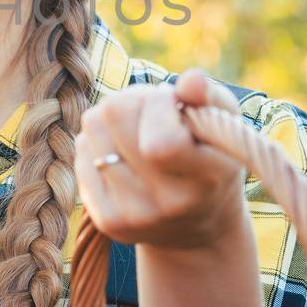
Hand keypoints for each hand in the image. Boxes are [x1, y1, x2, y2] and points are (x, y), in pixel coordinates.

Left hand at [74, 68, 247, 252]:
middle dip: (133, 100)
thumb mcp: (223, 126)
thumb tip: (192, 79)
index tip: (174, 104)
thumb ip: (211, 97)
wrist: (197, 227)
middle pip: (115, 114)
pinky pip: (82, 151)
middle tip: (153, 113)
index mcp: (207, 178)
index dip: (159, 104)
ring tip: (139, 132)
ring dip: (112, 119)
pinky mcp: (107, 220)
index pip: (161, 140)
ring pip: (92, 127)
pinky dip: (98, 143)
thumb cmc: (212, 159)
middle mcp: (169, 203)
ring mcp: (134, 215)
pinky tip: (124, 156)